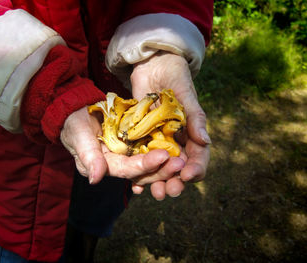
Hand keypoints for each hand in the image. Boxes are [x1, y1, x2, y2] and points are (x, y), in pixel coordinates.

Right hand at [60, 107, 184, 184]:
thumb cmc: (73, 123)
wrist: (76, 111)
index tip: (164, 156)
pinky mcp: (132, 145)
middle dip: (161, 169)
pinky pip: (148, 150)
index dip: (145, 165)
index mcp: (103, 166)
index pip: (127, 169)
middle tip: (181, 162)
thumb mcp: (77, 135)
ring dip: (165, 163)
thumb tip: (95, 179)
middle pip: (142, 171)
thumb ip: (87, 155)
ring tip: (183, 158)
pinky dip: (161, 150)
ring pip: (148, 163)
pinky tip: (177, 150)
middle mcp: (117, 164)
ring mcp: (125, 155)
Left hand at [130, 51, 210, 199]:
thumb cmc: (174, 77)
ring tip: (153, 193)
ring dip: (156, 181)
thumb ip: (195, 117)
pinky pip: (140, 159)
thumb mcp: (186, 95)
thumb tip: (207, 141)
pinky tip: (135, 185)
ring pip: (159, 167)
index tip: (187, 176)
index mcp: (191, 133)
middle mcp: (176, 141)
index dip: (195, 168)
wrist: (152, 65)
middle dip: (174, 181)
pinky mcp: (140, 138)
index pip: (198, 156)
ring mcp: (157, 141)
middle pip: (177, 167)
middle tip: (169, 191)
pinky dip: (139, 173)